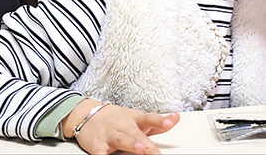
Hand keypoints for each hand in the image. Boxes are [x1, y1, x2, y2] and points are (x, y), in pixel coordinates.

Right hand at [62, 99, 179, 154]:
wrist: (89, 115)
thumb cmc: (119, 120)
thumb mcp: (138, 119)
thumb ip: (157, 123)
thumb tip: (176, 118)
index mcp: (136, 119)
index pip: (150, 118)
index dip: (161, 120)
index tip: (172, 120)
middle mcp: (124, 126)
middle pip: (137, 134)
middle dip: (147, 143)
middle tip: (157, 152)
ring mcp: (110, 135)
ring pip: (122, 140)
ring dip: (131, 145)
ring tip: (141, 150)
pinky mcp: (97, 145)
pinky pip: (99, 153)